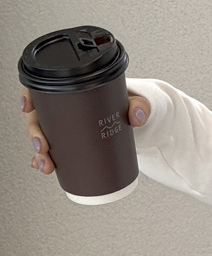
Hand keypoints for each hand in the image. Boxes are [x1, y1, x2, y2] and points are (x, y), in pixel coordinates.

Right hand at [21, 85, 151, 176]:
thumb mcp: (136, 101)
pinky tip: (47, 169)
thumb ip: (140, 105)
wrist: (136, 118)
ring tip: (47, 165)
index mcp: (74, 89)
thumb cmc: (130, 103)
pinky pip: (54, 150)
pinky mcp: (72, 141)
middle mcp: (65, 106)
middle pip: (39, 116)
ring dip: (40, 153)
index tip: (27, 106)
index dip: (29, 94)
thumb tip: (137, 116)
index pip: (43, 86)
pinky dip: (48, 160)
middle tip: (43, 147)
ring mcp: (66, 125)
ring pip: (44, 136)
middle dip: (34, 133)